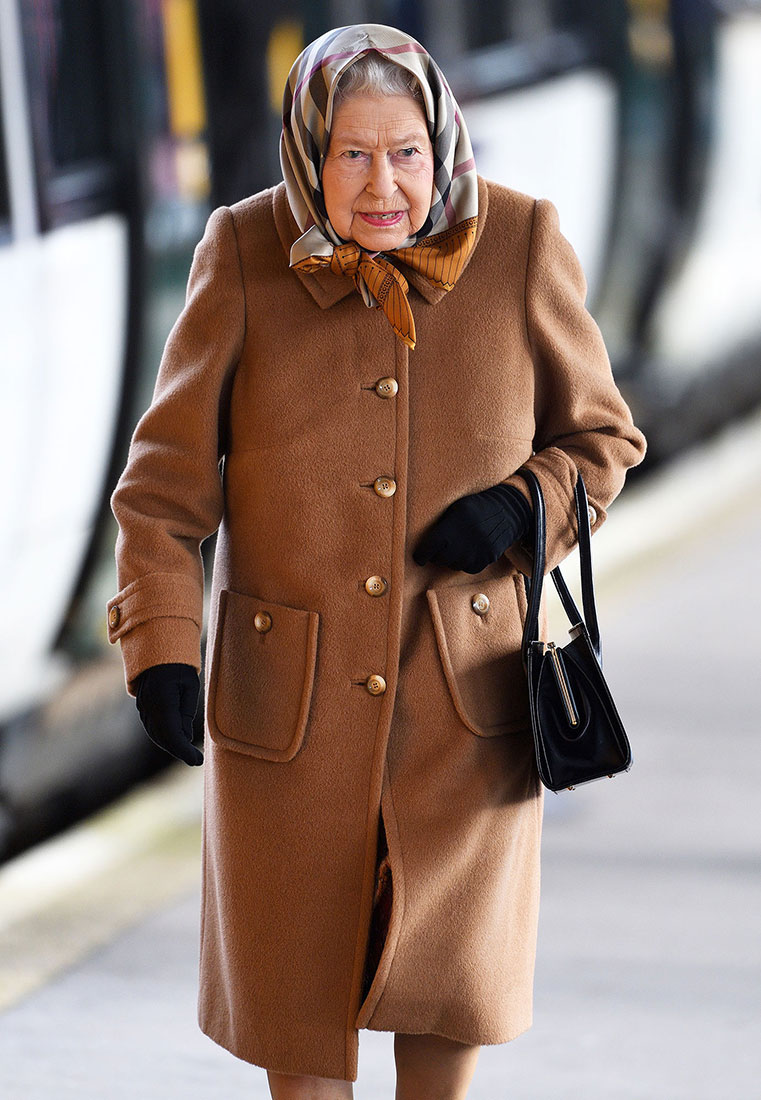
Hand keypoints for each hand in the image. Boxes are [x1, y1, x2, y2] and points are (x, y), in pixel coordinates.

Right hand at [135, 662, 202, 765]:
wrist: (157, 652)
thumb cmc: (179, 667)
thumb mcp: (189, 685)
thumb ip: (186, 712)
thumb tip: (185, 737)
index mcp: (162, 699)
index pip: (172, 733)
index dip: (184, 751)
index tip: (197, 761)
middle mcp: (148, 706)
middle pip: (162, 737)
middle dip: (179, 751)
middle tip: (196, 759)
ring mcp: (143, 707)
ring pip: (155, 734)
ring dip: (171, 746)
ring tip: (189, 753)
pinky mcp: (142, 708)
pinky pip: (152, 728)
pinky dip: (164, 738)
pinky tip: (176, 742)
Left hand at [412, 483, 531, 573]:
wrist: (507, 510)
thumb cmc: (477, 507)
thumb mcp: (457, 508)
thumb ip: (442, 524)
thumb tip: (425, 540)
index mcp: (453, 525)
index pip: (430, 547)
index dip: (421, 554)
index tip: (419, 557)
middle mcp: (464, 541)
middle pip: (441, 559)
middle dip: (437, 555)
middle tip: (439, 549)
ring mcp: (477, 551)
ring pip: (454, 565)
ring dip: (451, 560)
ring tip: (455, 548)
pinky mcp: (487, 558)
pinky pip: (469, 568)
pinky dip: (465, 563)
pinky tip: (468, 552)